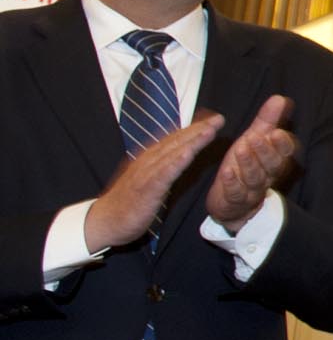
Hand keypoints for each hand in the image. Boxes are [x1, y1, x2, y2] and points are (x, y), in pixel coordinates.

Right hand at [83, 111, 226, 251]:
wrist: (105, 220)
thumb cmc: (130, 201)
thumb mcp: (150, 179)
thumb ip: (165, 166)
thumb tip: (182, 155)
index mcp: (150, 158)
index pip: (175, 139)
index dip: (195, 128)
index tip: (215, 119)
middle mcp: (148, 161)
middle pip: (177, 141)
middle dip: (199, 129)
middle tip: (219, 118)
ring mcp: (146, 173)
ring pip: (172, 153)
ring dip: (192, 140)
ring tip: (209, 130)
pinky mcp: (146, 188)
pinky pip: (163, 174)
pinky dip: (175, 162)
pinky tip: (188, 154)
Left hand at [205, 95, 297, 229]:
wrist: (232, 201)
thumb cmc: (244, 165)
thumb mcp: (254, 140)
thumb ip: (267, 121)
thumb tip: (280, 98)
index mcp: (274, 160)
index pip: (284, 152)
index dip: (282, 144)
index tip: (276, 132)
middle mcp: (267, 175)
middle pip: (271, 165)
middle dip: (265, 151)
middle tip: (256, 137)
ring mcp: (252, 189)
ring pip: (254, 178)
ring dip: (248, 164)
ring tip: (240, 149)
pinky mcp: (235, 200)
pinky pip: (236, 192)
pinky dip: (232, 183)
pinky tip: (227, 172)